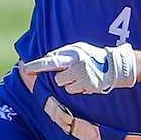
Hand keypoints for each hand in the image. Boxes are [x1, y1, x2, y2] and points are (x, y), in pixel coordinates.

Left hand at [23, 42, 137, 94]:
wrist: (115, 66)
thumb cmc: (93, 57)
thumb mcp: (79, 49)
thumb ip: (64, 52)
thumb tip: (48, 58)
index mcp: (74, 54)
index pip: (51, 60)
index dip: (37, 65)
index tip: (25, 69)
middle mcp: (78, 65)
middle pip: (58, 78)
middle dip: (61, 77)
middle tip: (69, 73)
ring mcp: (83, 77)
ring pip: (65, 86)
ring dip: (69, 83)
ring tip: (80, 77)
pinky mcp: (88, 86)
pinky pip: (74, 90)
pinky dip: (77, 88)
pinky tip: (86, 82)